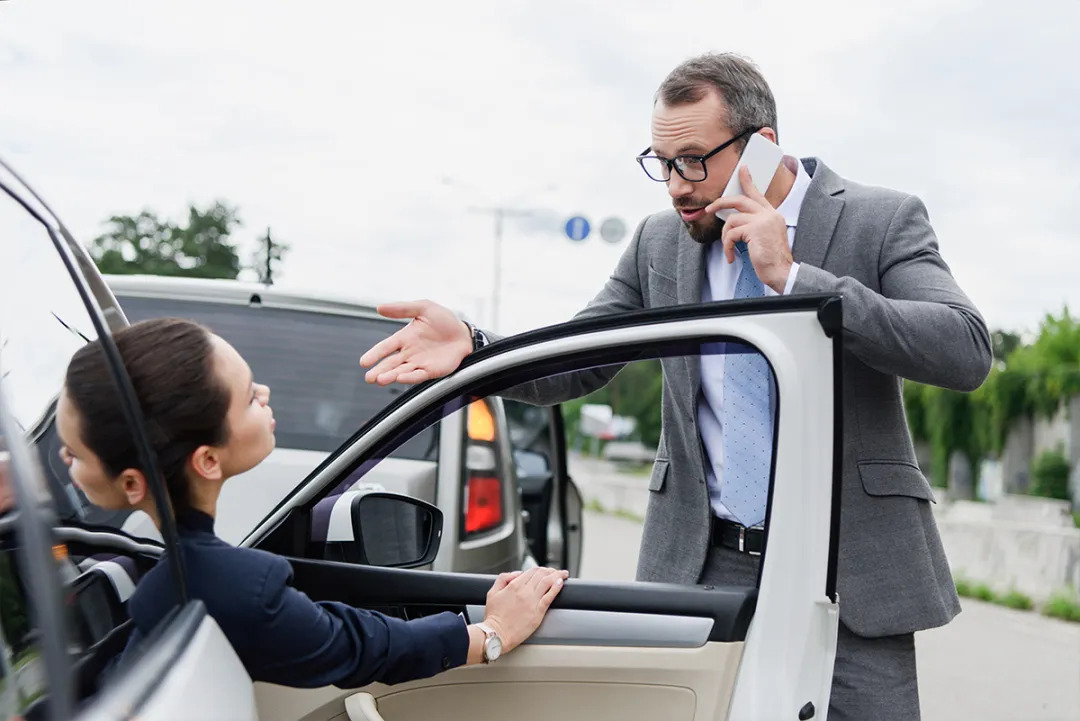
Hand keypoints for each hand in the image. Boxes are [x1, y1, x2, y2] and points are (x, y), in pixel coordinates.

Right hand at [359, 299, 472, 385]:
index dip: (375, 354)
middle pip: (390, 363)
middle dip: (379, 371)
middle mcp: (409, 353)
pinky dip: (409, 377)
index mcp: (404, 338)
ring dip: (391, 376)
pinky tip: (400, 378)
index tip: (364, 361)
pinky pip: (418, 375)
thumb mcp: (423, 308)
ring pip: (401, 371)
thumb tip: (379, 307)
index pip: (385, 347)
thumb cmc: (444, 320)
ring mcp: (419, 363)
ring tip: (380, 380)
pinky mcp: (431, 371)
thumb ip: (402, 309)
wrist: (464, 333)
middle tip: (369, 377)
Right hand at [481, 567, 567, 653]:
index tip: (545, 570)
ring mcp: (532, 601)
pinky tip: (560, 583)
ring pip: (548, 582)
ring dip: (557, 575)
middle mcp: (524, 591)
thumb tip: (517, 573)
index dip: (540, 569)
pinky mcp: (538, 612)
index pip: (531, 571)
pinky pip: (549, 596)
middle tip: (556, 571)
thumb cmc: (494, 617)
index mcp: (514, 585)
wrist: (497, 634)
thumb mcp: (492, 593)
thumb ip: (503, 579)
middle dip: (551, 570)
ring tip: (563, 574)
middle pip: (542, 574)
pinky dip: (556, 587)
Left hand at [705, 165, 792, 293]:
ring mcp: (763, 220)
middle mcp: (769, 214)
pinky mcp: (755, 230)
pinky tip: (731, 257)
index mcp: (772, 214)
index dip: (748, 181)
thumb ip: (754, 226)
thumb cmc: (771, 259)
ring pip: (732, 220)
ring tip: (729, 249)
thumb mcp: (764, 237)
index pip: (758, 194)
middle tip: (709, 208)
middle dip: (721, 202)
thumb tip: (734, 222)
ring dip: (725, 236)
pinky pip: (731, 234)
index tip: (742, 169)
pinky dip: (727, 246)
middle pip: (740, 200)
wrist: (781, 272)